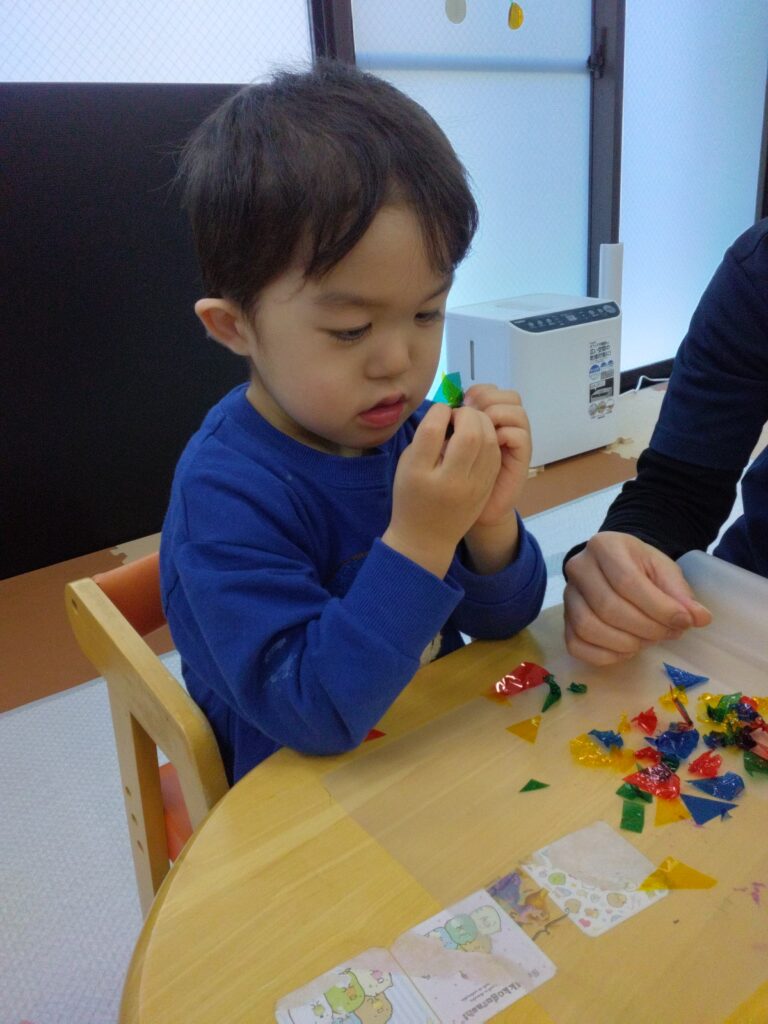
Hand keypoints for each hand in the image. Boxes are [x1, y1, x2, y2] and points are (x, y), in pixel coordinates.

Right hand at [382, 402, 500, 577]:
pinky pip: (495, 454)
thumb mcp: (407, 465)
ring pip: (489, 441)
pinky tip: (478, 438)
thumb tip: (447, 413)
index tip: (439, 413)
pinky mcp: (486, 488)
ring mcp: (473, 486)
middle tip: (457, 415)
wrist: (426, 537)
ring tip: (468, 423)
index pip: (436, 427)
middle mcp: (451, 479)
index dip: (440, 411)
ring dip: (481, 423)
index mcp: (422, 472)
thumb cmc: (411, 496)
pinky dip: (489, 438)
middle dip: (467, 414)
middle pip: (471, 432)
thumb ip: (425, 438)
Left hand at [462, 385, 531, 526]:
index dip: (478, 390)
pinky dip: (504, 433)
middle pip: (509, 395)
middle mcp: (507, 427)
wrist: (474, 511)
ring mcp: (516, 442)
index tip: (459, 402)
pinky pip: (519, 435)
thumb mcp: (450, 447)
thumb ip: (454, 425)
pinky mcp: (521, 459)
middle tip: (468, 410)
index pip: (492, 390)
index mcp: (490, 420)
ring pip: (516, 410)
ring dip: (496, 412)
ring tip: (479, 426)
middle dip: (487, 397)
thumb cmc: (457, 478)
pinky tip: (488, 442)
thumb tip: (450, 401)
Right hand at [563, 532, 711, 665]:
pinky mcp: (564, 620)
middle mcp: (578, 568)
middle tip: (669, 633)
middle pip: (608, 607)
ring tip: (648, 640)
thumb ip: (680, 593)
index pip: (627, 582)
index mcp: (604, 546)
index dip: (658, 607)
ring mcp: (567, 596)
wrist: (614, 565)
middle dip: (646, 628)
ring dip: (626, 643)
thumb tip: (699, 618)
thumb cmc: (640, 567)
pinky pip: (577, 645)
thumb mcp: (664, 569)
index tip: (684, 622)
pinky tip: (627, 650)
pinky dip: (605, 655)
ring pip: (589, 628)